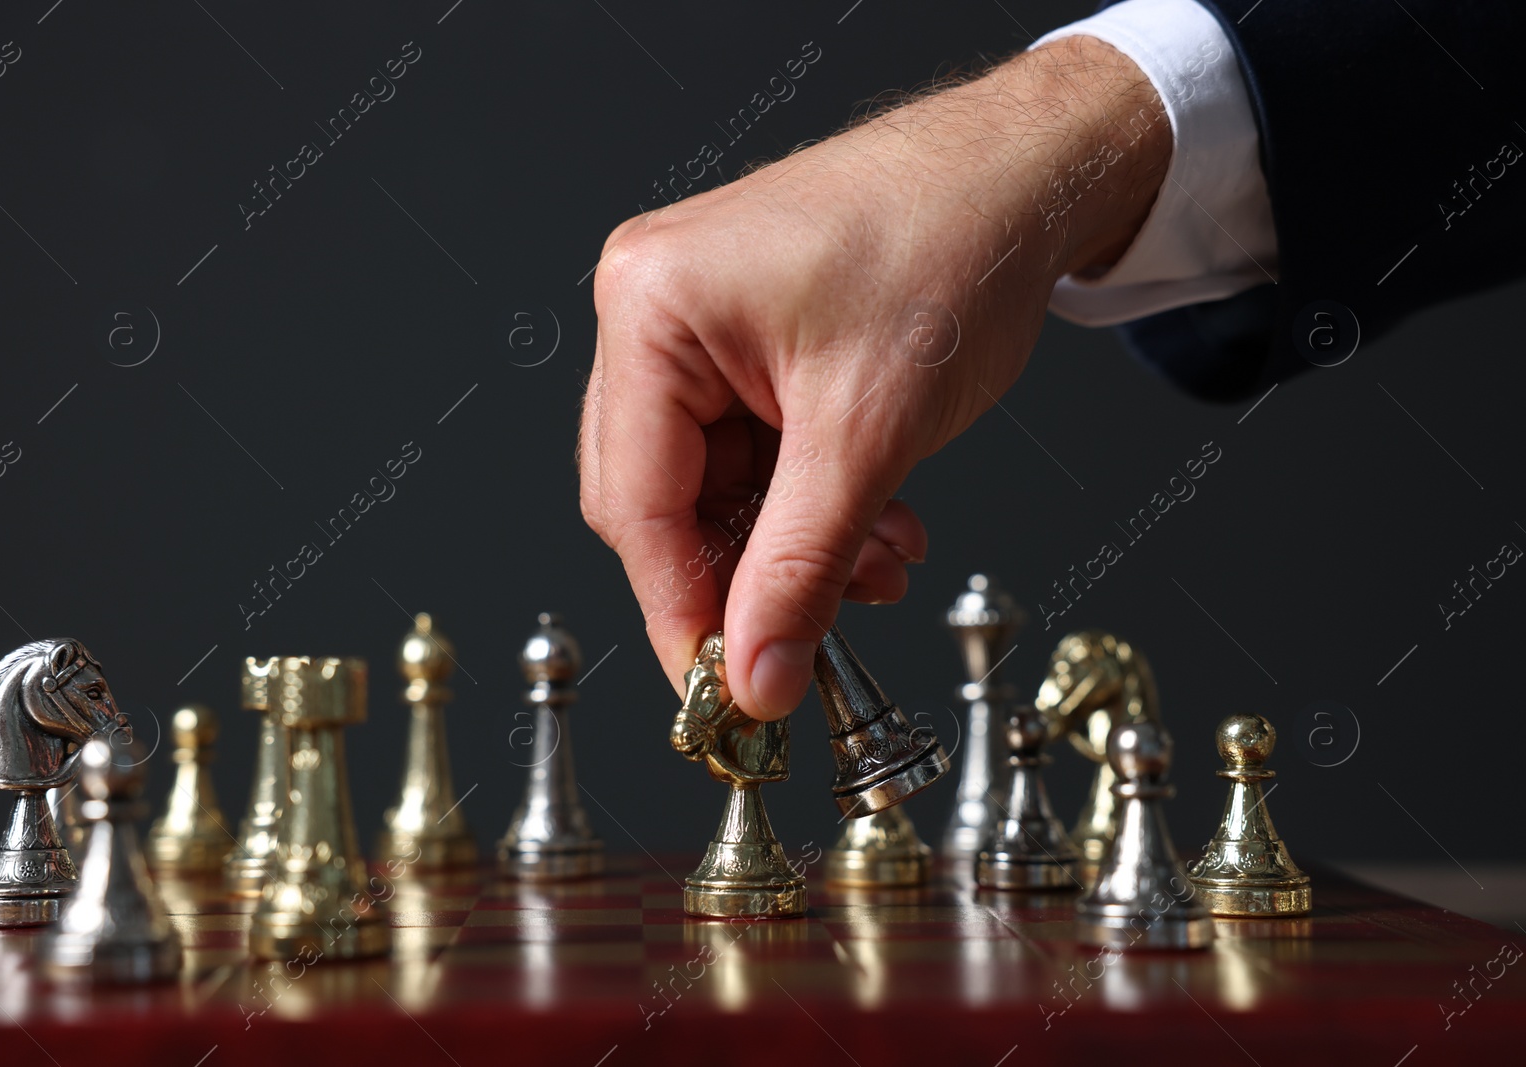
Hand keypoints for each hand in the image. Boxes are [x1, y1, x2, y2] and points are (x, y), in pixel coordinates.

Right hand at [579, 35, 1170, 717]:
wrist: (1023, 172)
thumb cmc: (951, 241)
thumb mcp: (870, 432)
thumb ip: (803, 567)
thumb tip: (756, 674)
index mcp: (653, 308)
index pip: (636, 501)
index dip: (680, 613)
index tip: (725, 694)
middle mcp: (654, 309)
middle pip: (662, 499)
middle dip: (744, 577)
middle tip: (800, 646)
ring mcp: (696, 322)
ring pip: (715, 487)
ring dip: (791, 546)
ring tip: (877, 570)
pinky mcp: (743, 340)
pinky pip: (752, 455)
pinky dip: (809, 505)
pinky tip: (875, 528)